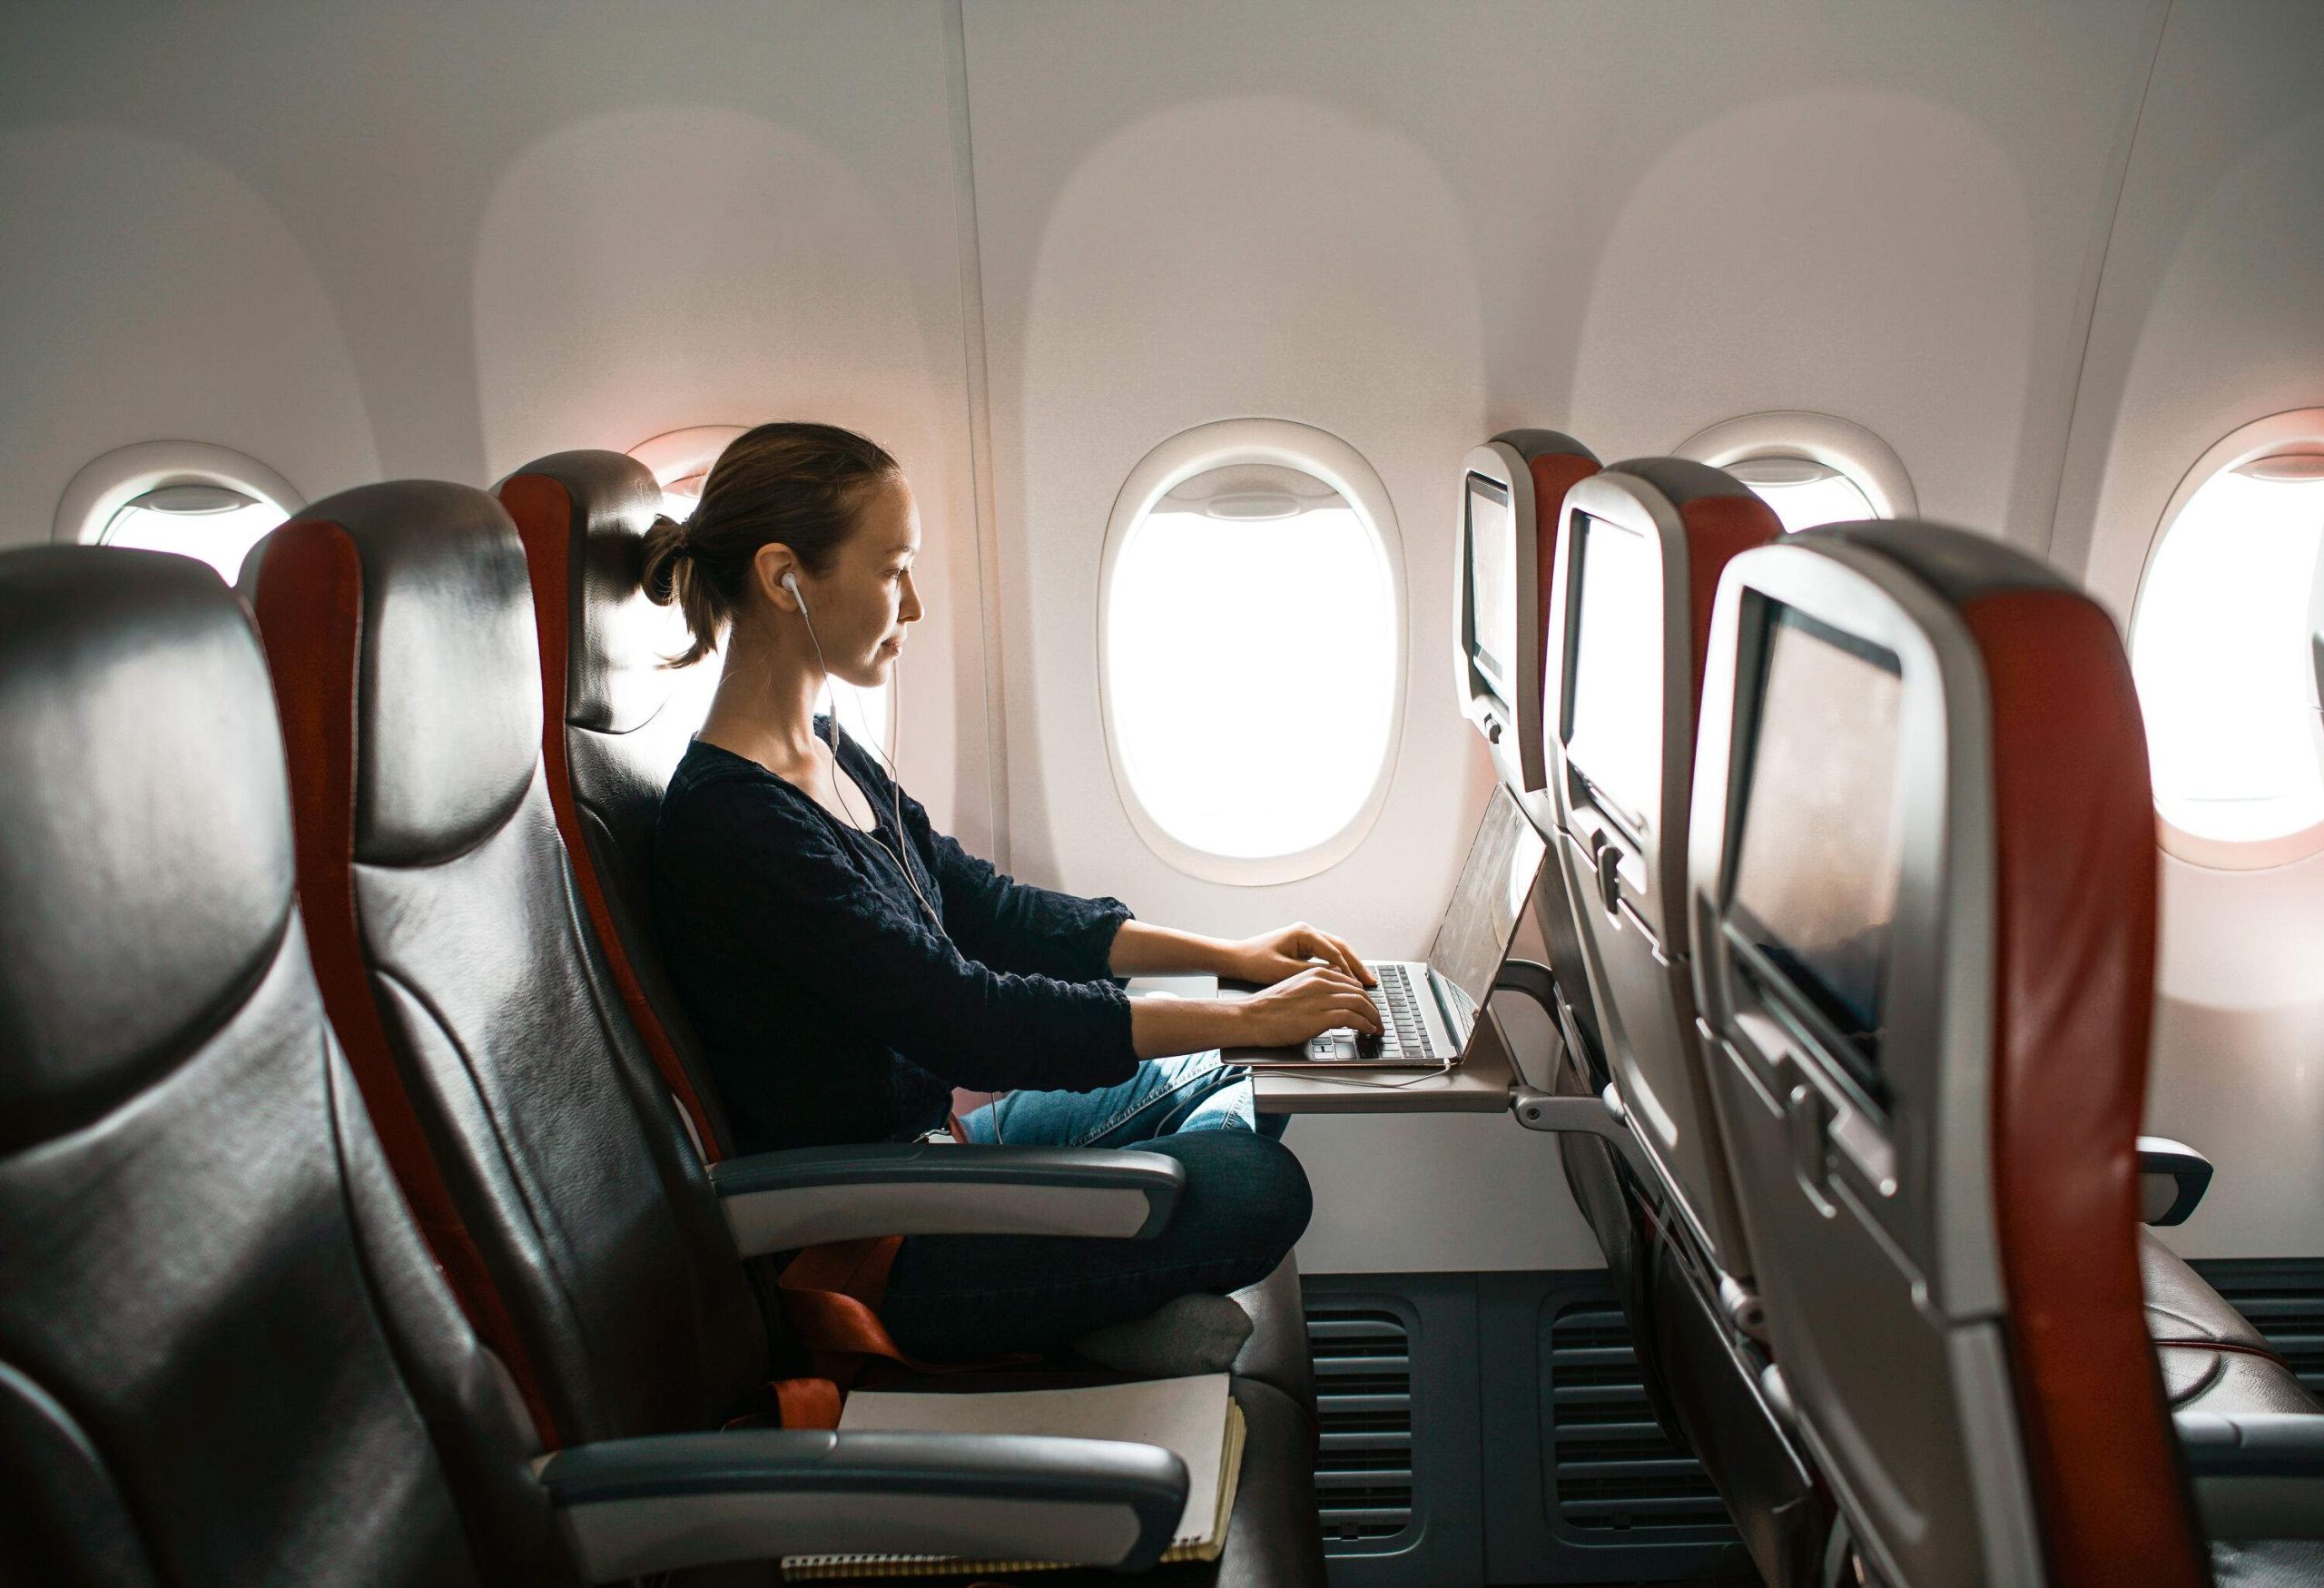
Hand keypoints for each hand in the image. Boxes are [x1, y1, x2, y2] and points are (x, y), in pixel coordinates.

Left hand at [1224, 922, 1375, 988]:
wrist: (1236, 958)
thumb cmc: (1255, 963)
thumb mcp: (1283, 971)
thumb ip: (1310, 972)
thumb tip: (1336, 976)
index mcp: (1304, 933)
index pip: (1334, 952)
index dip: (1349, 970)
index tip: (1360, 986)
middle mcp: (1308, 931)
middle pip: (1341, 947)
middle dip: (1357, 965)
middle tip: (1372, 981)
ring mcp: (1306, 937)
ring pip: (1336, 950)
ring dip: (1350, 965)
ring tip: (1365, 981)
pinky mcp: (1303, 945)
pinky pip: (1327, 954)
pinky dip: (1339, 965)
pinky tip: (1345, 978)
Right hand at [1233, 965, 1382, 1047]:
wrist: (1251, 1017)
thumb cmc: (1268, 1008)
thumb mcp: (1294, 988)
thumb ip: (1315, 990)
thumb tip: (1332, 1001)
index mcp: (1315, 973)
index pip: (1350, 982)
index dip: (1364, 997)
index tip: (1368, 1007)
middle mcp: (1322, 981)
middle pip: (1360, 992)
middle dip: (1373, 1008)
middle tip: (1378, 1020)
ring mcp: (1322, 998)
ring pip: (1361, 1004)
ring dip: (1373, 1018)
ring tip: (1377, 1028)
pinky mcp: (1321, 1016)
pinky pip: (1354, 1018)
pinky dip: (1366, 1025)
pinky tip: (1368, 1031)